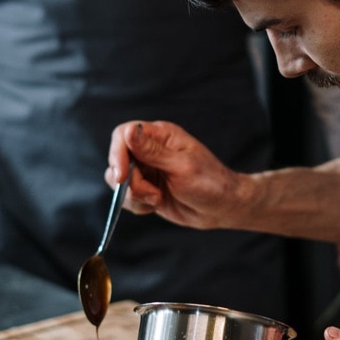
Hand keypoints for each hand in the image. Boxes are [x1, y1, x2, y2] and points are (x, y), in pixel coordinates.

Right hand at [105, 120, 241, 229]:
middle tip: (152, 195)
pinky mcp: (145, 188)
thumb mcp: (182, 166)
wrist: (221, 208)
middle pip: (118, 160)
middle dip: (130, 182)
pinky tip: (157, 205)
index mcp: (161, 135)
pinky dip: (137, 204)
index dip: (117, 153)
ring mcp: (146, 170)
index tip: (122, 176)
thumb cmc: (210, 183)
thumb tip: (128, 132)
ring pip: (118, 181)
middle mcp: (150, 150)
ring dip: (135, 195)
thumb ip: (153, 152)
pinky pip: (126, 196)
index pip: (123, 134)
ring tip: (158, 199)